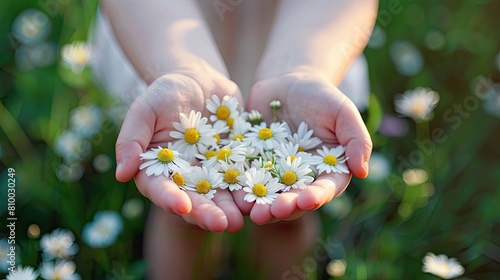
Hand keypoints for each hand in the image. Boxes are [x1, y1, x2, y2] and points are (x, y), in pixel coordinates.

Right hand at [115, 72, 244, 232]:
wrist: (199, 81)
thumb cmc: (166, 92)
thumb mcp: (146, 109)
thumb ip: (132, 139)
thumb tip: (121, 174)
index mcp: (160, 170)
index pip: (161, 189)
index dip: (170, 199)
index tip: (181, 206)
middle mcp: (186, 178)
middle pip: (195, 201)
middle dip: (207, 214)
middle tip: (222, 224)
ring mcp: (212, 173)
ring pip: (222, 197)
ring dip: (231, 209)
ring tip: (243, 219)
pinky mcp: (235, 164)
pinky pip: (245, 179)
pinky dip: (252, 189)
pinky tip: (263, 197)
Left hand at [236, 71, 371, 223]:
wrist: (286, 82)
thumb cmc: (320, 96)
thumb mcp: (343, 112)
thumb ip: (356, 139)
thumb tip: (363, 171)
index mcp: (326, 172)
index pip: (324, 189)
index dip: (316, 197)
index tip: (307, 200)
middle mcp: (300, 180)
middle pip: (293, 200)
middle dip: (284, 208)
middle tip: (273, 212)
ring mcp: (274, 174)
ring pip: (268, 196)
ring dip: (261, 206)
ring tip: (252, 212)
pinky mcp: (251, 165)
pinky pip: (244, 178)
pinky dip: (239, 188)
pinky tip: (232, 193)